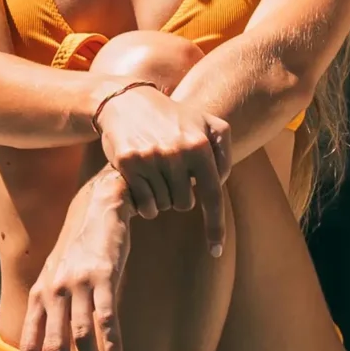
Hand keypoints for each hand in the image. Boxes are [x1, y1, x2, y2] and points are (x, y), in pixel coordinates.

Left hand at [20, 168, 132, 350]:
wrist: (98, 209)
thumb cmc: (78, 251)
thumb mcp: (55, 280)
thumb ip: (50, 315)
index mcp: (39, 294)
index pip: (30, 341)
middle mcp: (53, 290)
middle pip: (55, 345)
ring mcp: (77, 283)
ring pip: (81, 336)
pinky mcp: (103, 275)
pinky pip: (106, 315)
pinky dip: (111, 342)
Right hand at [94, 81, 229, 223]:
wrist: (126, 100)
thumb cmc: (171, 116)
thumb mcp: (206, 121)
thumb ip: (223, 150)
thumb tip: (219, 182)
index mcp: (200, 145)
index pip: (213, 195)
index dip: (215, 226)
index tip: (216, 250)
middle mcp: (177, 152)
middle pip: (185, 204)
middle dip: (180, 195)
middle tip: (171, 175)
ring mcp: (151, 158)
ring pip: (164, 206)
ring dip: (161, 198)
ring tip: (155, 173)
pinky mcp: (129, 163)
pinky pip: (144, 204)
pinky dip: (145, 202)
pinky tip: (142, 183)